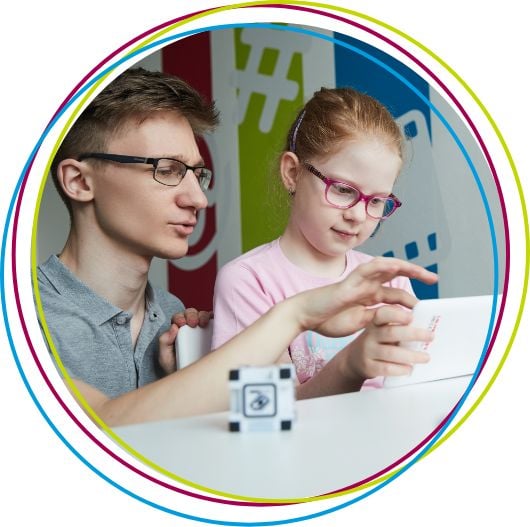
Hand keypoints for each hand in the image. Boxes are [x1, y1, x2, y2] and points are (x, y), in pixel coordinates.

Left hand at [158, 308, 212, 374]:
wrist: (191, 381)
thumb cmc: (176, 368)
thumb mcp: (164, 357)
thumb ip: (164, 342)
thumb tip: (173, 327)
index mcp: (178, 330)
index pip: (179, 317)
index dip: (180, 317)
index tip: (182, 324)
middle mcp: (191, 327)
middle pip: (191, 313)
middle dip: (192, 315)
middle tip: (193, 323)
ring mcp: (204, 329)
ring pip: (204, 315)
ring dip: (203, 316)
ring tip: (203, 324)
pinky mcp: (214, 333)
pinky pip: (216, 322)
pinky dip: (216, 319)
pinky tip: (214, 323)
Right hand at [299, 257, 437, 336]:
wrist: (307, 316)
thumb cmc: (328, 319)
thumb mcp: (360, 323)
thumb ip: (377, 320)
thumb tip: (397, 324)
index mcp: (369, 296)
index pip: (395, 293)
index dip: (412, 298)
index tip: (427, 306)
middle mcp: (366, 286)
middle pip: (395, 276)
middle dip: (415, 275)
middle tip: (433, 279)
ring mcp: (358, 281)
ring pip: (385, 268)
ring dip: (404, 267)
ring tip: (420, 270)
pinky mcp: (349, 281)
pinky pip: (367, 269)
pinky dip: (382, 265)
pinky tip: (395, 265)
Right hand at [342, 305, 432, 379]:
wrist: (353, 360)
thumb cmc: (376, 343)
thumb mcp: (381, 330)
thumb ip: (398, 327)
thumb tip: (425, 326)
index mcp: (376, 323)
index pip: (382, 314)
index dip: (396, 315)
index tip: (411, 317)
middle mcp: (370, 336)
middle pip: (390, 333)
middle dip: (413, 334)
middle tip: (430, 336)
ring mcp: (368, 351)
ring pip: (390, 353)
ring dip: (411, 355)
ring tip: (425, 357)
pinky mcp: (369, 367)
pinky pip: (386, 369)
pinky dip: (400, 369)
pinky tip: (409, 369)